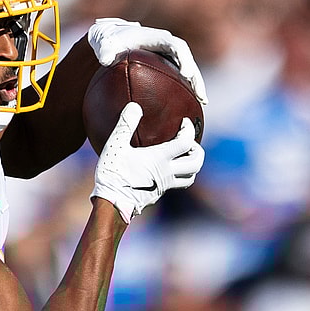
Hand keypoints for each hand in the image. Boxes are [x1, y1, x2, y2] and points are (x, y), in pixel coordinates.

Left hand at [87, 18, 207, 104]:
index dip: (184, 60)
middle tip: (202, 97)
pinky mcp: (167, 67)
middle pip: (188, 62)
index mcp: (159, 39)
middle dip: (196, 79)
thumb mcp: (106, 44)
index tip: (186, 74)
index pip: (177, 47)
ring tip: (202, 105)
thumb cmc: (111, 42)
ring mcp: (169, 58)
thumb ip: (106, 51)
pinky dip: (184, 91)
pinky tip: (187, 108)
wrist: (112, 42)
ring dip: (196, 87)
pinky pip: (179, 79)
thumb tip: (105, 60)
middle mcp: (168, 48)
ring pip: (188, 72)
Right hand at [91, 102, 203, 222]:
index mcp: (160, 159)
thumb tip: (134, 106)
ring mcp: (164, 185)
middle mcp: (167, 173)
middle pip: (196, 163)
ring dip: (192, 165)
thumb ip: (125, 125)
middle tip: (190, 141)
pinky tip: (166, 170)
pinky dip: (179, 175)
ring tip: (184, 156)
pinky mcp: (158, 194)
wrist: (111, 204)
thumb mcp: (115, 146)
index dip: (189, 130)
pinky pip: (176, 184)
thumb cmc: (113, 174)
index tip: (184, 122)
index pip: (185, 143)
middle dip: (198, 150)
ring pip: (190, 177)